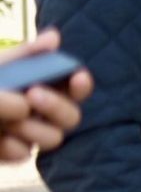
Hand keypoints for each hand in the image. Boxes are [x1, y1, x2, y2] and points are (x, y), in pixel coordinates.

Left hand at [0, 29, 92, 162]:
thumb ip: (23, 55)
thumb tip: (54, 38)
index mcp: (39, 86)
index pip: (73, 88)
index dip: (81, 84)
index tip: (77, 76)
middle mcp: (37, 112)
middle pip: (71, 117)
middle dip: (57, 106)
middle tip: (33, 95)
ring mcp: (23, 135)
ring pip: (53, 138)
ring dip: (34, 128)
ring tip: (8, 121)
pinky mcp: (7, 153)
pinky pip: (22, 154)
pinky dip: (10, 146)